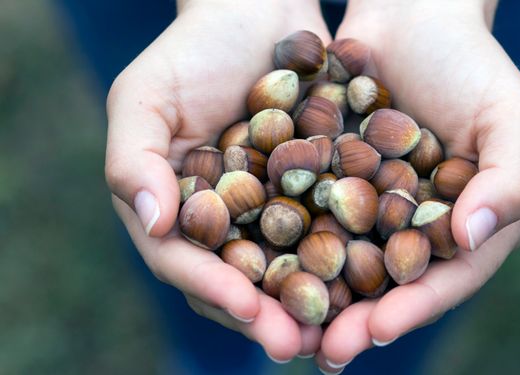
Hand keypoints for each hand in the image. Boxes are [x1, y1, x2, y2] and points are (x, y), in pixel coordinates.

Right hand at [105, 0, 329, 361]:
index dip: (214, 289)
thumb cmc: (192, 49)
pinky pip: (336, 229)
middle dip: (268, 315)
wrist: (258, 8)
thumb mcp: (145, 97)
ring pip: (294, 267)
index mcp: (180, 212)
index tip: (245, 309)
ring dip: (314, 302)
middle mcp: (229, 221)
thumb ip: (134, 161)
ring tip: (340, 334)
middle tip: (297, 346)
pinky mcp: (320, 190)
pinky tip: (378, 279)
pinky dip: (352, 256)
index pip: (188, 263)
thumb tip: (151, 225)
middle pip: (244, 279)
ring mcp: (276, 210)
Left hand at [317, 0, 519, 370]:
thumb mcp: (510, 118)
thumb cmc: (470, 64)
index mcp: (465, 225)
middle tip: (321, 350)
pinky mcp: (328, 181)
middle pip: (386, 283)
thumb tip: (474, 239)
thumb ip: (508, 181)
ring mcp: (368, 206)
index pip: (444, 278)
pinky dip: (284, 242)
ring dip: (313, 293)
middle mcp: (414, 226)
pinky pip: (306, 217)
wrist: (411, 14)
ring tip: (281, 326)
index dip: (414, 306)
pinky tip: (255, 267)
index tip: (378, 330)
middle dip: (355, 317)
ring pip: (340, 260)